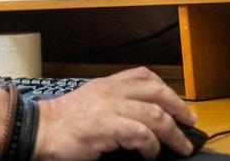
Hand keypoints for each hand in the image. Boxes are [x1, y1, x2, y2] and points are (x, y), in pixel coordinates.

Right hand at [33, 67, 195, 160]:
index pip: (144, 76)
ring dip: (173, 132)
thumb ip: (114, 106)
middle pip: (156, 91)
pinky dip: (151, 145)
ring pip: (154, 112)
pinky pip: (140, 133)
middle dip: (179, 107)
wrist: (38, 130)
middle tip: (190, 122)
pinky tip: (151, 154)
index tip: (178, 103)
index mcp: (107, 85)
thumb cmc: (62, 123)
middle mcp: (111, 92)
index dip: (166, 89)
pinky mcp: (106, 127)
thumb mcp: (91, 104)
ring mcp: (109, 108)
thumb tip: (142, 121)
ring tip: (180, 145)